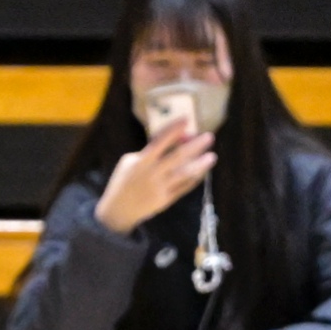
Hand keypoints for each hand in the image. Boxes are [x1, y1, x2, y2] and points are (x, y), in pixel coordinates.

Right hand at [93, 116, 214, 234]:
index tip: (187, 119)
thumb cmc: (123, 180)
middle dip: (194, 146)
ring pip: (184, 174)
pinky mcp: (166, 200)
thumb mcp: (129, 161)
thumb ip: (150, 151)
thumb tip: (171, 143)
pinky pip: (184, 188)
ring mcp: (161, 188)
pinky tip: (202, 172)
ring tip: (212, 156)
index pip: (160, 141)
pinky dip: (194, 179)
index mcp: (142, 161)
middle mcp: (152, 173)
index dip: (173, 129)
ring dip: (199, 165)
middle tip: (209, 137)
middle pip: (177, 157)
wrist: (118, 210)